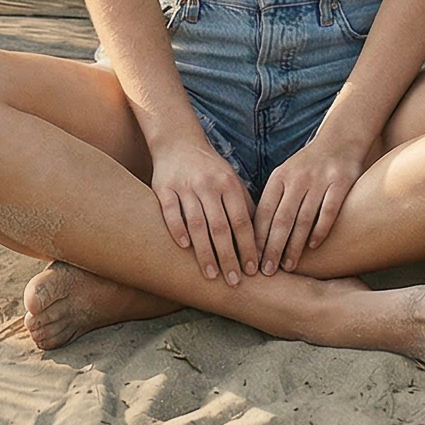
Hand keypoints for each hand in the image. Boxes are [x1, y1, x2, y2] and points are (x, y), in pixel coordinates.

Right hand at [148, 134, 257, 285]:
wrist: (178, 142)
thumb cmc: (210, 170)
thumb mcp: (231, 182)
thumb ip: (244, 207)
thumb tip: (261, 242)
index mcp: (228, 184)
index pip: (242, 221)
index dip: (247, 247)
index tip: (252, 271)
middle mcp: (208, 185)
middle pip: (220, 227)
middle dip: (228, 257)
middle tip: (233, 282)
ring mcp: (185, 186)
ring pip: (197, 223)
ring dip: (205, 252)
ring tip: (211, 276)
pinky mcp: (163, 188)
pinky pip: (170, 211)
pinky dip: (177, 229)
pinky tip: (184, 248)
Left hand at [256, 137, 365, 274]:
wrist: (340, 139)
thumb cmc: (307, 167)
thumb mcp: (285, 176)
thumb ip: (273, 200)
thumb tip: (253, 236)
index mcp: (279, 177)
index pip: (264, 212)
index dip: (257, 238)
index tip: (252, 260)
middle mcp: (297, 178)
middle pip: (281, 219)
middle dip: (272, 248)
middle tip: (266, 271)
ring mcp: (319, 180)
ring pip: (303, 218)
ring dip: (294, 245)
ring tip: (288, 266)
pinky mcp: (341, 182)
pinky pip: (329, 210)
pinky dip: (320, 229)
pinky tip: (313, 246)